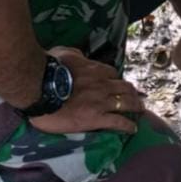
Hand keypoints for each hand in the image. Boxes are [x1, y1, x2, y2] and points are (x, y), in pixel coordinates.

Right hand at [28, 47, 146, 134]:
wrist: (39, 87)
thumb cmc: (47, 69)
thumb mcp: (63, 53)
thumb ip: (75, 54)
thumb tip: (80, 55)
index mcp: (93, 69)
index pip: (112, 73)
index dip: (117, 80)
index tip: (119, 85)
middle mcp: (102, 84)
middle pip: (125, 88)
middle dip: (134, 93)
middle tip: (139, 97)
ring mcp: (101, 102)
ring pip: (126, 103)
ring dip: (136, 106)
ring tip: (141, 111)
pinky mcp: (96, 118)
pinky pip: (118, 122)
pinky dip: (128, 125)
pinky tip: (133, 129)